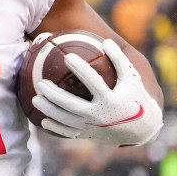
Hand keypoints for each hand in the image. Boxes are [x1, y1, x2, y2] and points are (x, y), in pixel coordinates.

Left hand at [30, 38, 162, 145]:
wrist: (141, 129)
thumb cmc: (134, 98)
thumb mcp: (131, 79)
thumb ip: (119, 60)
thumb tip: (106, 41)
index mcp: (111, 100)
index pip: (93, 82)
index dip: (80, 68)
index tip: (68, 56)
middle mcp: (100, 116)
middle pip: (72, 105)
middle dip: (55, 94)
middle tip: (41, 83)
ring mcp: (93, 127)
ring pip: (66, 120)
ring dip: (49, 110)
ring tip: (35, 98)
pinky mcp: (89, 135)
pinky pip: (68, 132)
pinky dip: (55, 127)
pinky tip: (42, 120)